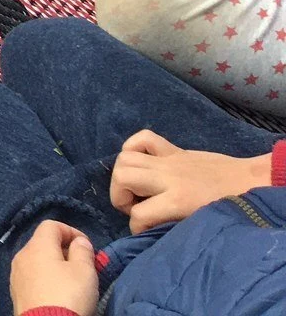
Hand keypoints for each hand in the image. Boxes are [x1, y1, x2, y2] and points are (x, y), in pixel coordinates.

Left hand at [8, 221, 98, 315]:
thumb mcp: (85, 271)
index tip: (87, 247)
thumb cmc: (68, 296)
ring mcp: (16, 274)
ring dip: (54, 265)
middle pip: (43, 243)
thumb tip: (78, 241)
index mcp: (37, 246)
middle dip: (64, 250)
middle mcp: (22, 255)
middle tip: (83, 265)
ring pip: (37, 261)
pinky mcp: (16, 292)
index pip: (51, 225)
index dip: (71, 231)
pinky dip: (45, 278)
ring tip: (72, 281)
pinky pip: (32, 277)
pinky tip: (57, 293)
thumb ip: (83, 251)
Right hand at [109, 129, 274, 231]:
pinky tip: (139, 161)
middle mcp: (167, 177)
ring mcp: (169, 160)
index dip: (136, 227)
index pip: (139, 215)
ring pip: (124, 157)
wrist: (250, 182)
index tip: (145, 231)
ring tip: (135, 188)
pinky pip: (143, 138)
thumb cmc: (229, 208)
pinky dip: (133, 146)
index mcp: (177, 200)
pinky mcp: (174, 149)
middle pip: (122, 176)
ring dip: (122, 174)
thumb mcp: (201, 223)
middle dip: (119, 195)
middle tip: (135, 207)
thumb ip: (173, 224)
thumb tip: (152, 227)